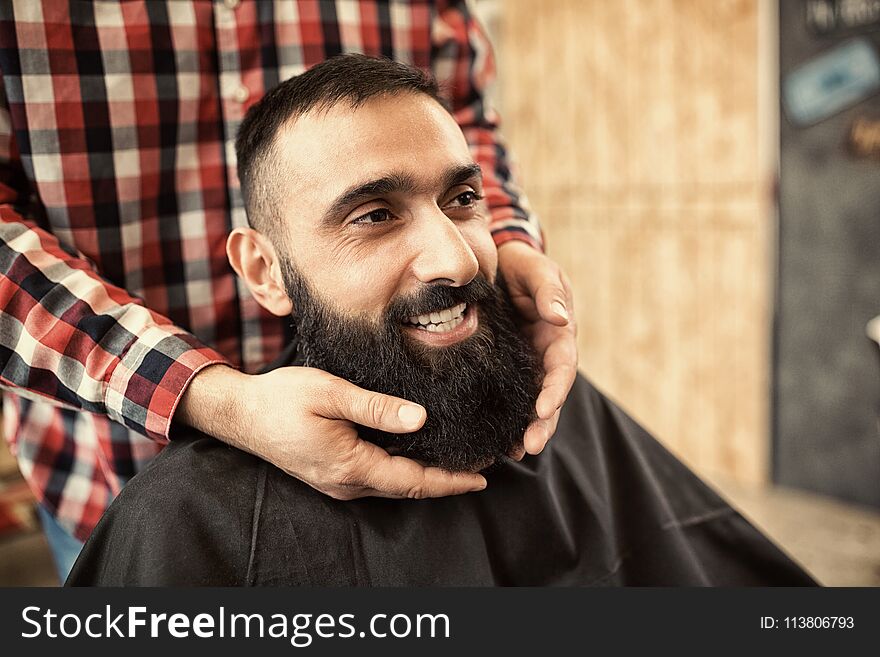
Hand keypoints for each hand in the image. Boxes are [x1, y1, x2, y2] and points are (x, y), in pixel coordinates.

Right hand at [176, 364, 486, 499]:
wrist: (240, 413)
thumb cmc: (281, 399)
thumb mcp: (331, 393)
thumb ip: (376, 408)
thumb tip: (420, 419)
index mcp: (350, 466)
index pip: (413, 482)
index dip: (450, 481)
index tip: (482, 477)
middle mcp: (346, 483)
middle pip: (407, 490)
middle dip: (445, 482)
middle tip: (481, 467)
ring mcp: (337, 483)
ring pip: (393, 487)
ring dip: (426, 479)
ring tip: (457, 463)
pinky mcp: (331, 475)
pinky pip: (377, 480)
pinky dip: (403, 473)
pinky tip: (417, 457)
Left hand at [497, 240, 577, 456]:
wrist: (496, 263)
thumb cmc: (521, 265)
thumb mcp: (536, 270)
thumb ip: (547, 291)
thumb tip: (560, 319)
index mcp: (558, 334)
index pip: (562, 366)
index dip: (555, 388)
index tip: (544, 408)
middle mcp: (545, 355)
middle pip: (550, 394)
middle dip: (543, 422)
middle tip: (529, 446)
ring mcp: (526, 365)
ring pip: (531, 402)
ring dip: (527, 428)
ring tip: (516, 453)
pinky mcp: (505, 370)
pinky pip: (508, 397)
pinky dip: (506, 418)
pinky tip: (498, 441)